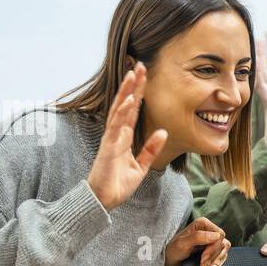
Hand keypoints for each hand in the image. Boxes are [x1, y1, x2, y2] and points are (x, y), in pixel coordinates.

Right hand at [87, 63, 166, 210]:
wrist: (104, 200)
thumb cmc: (118, 183)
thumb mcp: (142, 165)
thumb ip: (151, 149)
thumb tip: (163, 132)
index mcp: (124, 137)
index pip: (132, 110)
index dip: (138, 93)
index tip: (144, 75)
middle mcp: (116, 134)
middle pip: (125, 104)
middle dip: (132, 85)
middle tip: (140, 65)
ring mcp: (111, 139)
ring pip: (119, 111)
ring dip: (126, 92)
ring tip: (133, 75)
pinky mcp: (109, 148)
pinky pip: (116, 128)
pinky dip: (122, 114)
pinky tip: (127, 101)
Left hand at [160, 217, 228, 265]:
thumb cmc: (172, 254)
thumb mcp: (181, 244)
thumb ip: (198, 237)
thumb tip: (216, 235)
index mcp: (202, 224)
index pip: (220, 235)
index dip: (213, 248)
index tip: (203, 258)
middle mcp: (208, 231)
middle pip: (223, 244)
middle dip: (213, 258)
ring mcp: (211, 242)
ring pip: (224, 252)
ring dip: (215, 263)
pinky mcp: (212, 253)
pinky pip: (222, 257)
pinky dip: (217, 265)